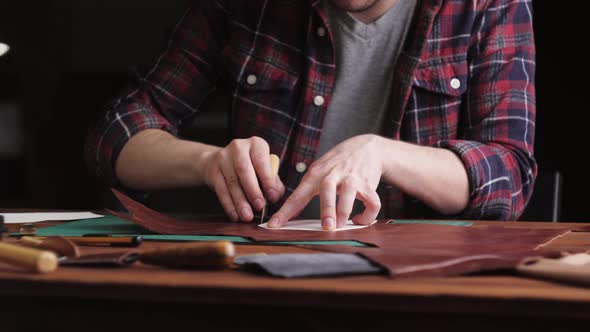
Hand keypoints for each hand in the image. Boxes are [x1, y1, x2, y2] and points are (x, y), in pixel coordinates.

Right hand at [202, 137, 284, 221]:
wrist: (220, 161)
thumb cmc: (250, 166)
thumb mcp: (264, 168)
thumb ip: (273, 181)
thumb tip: (276, 195)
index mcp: (256, 144)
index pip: (262, 162)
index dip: (268, 180)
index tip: (273, 196)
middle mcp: (239, 147)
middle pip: (244, 171)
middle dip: (253, 191)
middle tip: (259, 207)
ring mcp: (223, 158)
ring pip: (232, 182)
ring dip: (240, 202)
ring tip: (247, 216)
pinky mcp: (213, 171)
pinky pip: (221, 190)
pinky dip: (229, 205)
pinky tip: (235, 215)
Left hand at [268, 134, 382, 229]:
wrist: (366, 147)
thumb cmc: (337, 163)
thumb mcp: (318, 170)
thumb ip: (306, 189)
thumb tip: (292, 211)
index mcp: (316, 174)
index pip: (297, 195)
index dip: (285, 212)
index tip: (274, 225)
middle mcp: (333, 174)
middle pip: (327, 191)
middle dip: (327, 210)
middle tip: (326, 227)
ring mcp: (352, 179)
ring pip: (349, 195)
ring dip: (345, 212)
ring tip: (341, 225)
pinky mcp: (368, 184)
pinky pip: (371, 202)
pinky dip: (367, 215)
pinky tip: (359, 220)